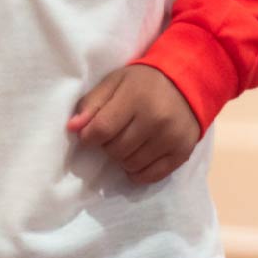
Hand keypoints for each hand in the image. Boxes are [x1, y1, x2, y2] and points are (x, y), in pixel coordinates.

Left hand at [68, 65, 201, 184]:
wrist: (185, 83)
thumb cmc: (142, 82)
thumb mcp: (114, 82)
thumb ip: (92, 103)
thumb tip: (72, 128)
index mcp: (136, 98)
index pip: (103, 129)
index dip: (89, 136)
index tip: (88, 135)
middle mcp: (156, 120)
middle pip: (116, 149)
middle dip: (106, 146)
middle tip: (111, 135)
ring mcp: (171, 139)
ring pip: (132, 164)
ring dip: (121, 158)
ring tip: (125, 143)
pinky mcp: (183, 153)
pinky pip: (153, 175)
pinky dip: (138, 173)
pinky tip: (135, 161)